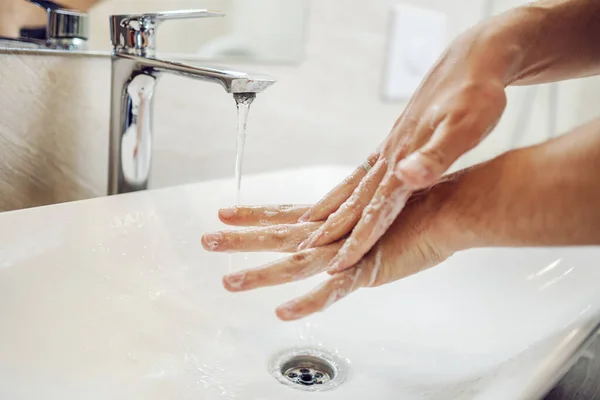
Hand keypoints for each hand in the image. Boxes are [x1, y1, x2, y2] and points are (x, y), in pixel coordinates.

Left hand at [202, 187, 454, 320]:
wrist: (449, 207)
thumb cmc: (417, 211)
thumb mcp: (374, 219)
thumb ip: (352, 226)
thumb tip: (336, 235)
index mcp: (333, 220)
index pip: (285, 216)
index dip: (254, 214)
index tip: (226, 213)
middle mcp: (333, 233)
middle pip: (278, 236)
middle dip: (240, 239)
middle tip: (207, 239)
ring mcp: (347, 252)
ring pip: (294, 264)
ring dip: (260, 273)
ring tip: (229, 281)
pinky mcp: (367, 270)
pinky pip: (333, 291)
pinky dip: (309, 302)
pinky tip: (284, 313)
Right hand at [295, 23, 512, 274]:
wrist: (473, 60)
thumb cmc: (477, 94)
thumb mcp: (467, 126)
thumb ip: (436, 155)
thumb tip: (406, 176)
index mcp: (404, 160)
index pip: (375, 209)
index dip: (357, 238)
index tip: (338, 263)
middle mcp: (390, 157)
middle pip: (355, 201)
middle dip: (331, 228)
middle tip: (307, 252)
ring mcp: (389, 149)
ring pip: (352, 187)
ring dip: (331, 209)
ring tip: (308, 227)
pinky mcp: (394, 143)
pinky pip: (361, 174)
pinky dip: (345, 190)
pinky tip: (342, 197)